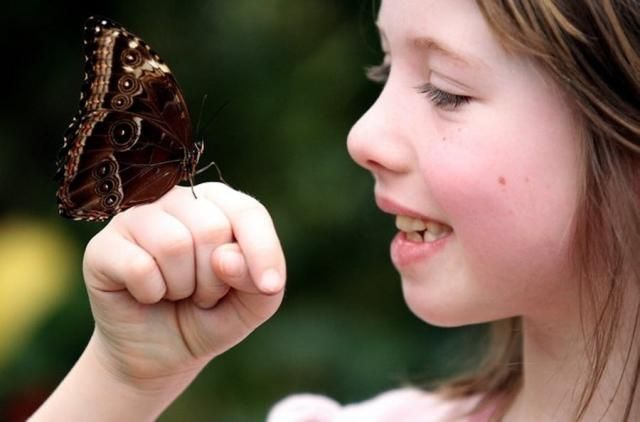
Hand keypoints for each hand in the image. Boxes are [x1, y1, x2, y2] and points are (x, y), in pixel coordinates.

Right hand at [82, 182, 285, 390]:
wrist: (161, 353)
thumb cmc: (210, 316)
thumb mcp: (253, 303)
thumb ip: (257, 279)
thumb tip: (226, 257)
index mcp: (218, 203)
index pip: (248, 211)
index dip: (262, 251)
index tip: (268, 286)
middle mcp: (177, 201)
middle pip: (211, 228)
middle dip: (215, 279)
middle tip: (202, 293)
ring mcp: (136, 218)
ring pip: (174, 244)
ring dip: (183, 286)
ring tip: (177, 293)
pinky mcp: (103, 246)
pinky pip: (139, 267)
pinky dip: (151, 294)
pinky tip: (147, 295)